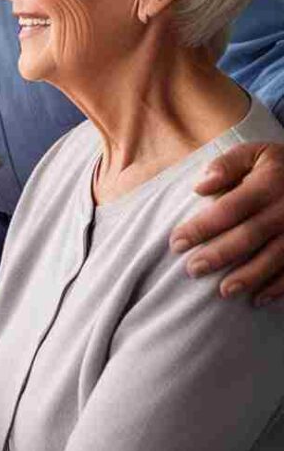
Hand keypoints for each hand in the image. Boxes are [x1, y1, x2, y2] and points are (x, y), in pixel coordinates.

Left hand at [170, 140, 283, 304]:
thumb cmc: (279, 165)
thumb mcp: (255, 153)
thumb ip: (227, 165)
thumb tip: (199, 187)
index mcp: (267, 184)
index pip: (228, 209)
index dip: (201, 227)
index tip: (176, 243)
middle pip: (249, 236)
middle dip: (219, 255)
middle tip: (193, 270)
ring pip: (275, 258)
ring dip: (249, 277)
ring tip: (223, 291)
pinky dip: (279, 287)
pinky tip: (258, 298)